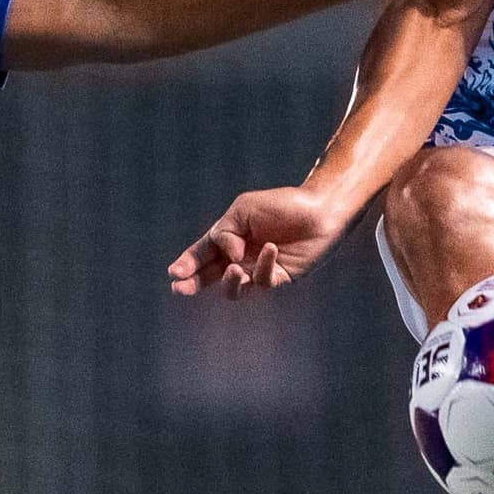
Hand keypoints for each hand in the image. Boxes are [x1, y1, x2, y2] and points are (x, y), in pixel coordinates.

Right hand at [168, 184, 354, 298]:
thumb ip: (225, 233)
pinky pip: (263, 281)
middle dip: (194, 282)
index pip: (202, 253)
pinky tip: (272, 248)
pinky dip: (264, 265)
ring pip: (234, 287)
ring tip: (234, 268)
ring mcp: (258, 269)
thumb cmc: (282, 204)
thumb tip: (226, 259)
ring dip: (230, 280)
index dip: (187, 263)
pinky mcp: (279, 277)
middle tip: (180, 289)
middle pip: (211, 275)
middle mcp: (241, 256)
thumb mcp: (242, 210)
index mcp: (229, 237)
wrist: (320, 210)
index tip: (173, 273)